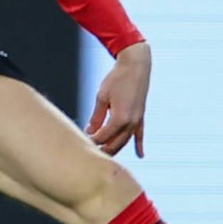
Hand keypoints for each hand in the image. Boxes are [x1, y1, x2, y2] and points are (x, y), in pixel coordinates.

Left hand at [86, 41, 150, 156]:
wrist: (136, 66)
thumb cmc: (116, 79)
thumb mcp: (102, 97)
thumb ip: (97, 117)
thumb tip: (90, 131)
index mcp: (119, 118)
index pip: (103, 137)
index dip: (92, 141)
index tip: (81, 143)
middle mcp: (131, 123)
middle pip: (115, 144)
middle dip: (102, 150)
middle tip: (89, 153)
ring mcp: (137, 120)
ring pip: (125, 141)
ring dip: (115, 149)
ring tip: (104, 156)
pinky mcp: (141, 116)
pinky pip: (140, 134)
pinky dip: (139, 145)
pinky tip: (140, 155)